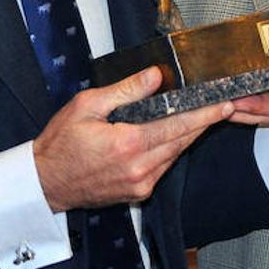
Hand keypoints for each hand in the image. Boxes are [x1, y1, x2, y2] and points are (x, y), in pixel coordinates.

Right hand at [34, 67, 233, 211]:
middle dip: (203, 123)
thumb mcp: (87, 105)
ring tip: (202, 116)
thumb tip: (154, 76)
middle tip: (222, 106)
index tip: (223, 104)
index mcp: (128, 144)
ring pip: (175, 155)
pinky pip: (163, 167)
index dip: (203, 115)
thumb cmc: (60, 144)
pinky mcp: (138, 192)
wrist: (45, 183)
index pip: (176, 125)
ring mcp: (140, 184)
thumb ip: (125, 91)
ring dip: (188, 136)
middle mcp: (139, 168)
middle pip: (182, 141)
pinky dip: (171, 149)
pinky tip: (173, 135)